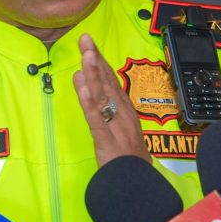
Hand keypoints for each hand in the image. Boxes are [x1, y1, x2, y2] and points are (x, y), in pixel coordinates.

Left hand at [73, 33, 149, 165]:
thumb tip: (83, 80)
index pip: (110, 79)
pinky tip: (83, 90)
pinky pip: (97, 120)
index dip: (99, 60)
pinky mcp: (107, 141)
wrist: (137, 180)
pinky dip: (90, 104)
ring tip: (86, 56)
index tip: (89, 42)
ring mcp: (115, 126)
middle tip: (85, 40)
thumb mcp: (115, 124)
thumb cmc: (127, 153)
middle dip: (95, 60)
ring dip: (94, 76)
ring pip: (102, 97)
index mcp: (124, 108)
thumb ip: (100, 103)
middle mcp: (121, 113)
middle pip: (107, 83)